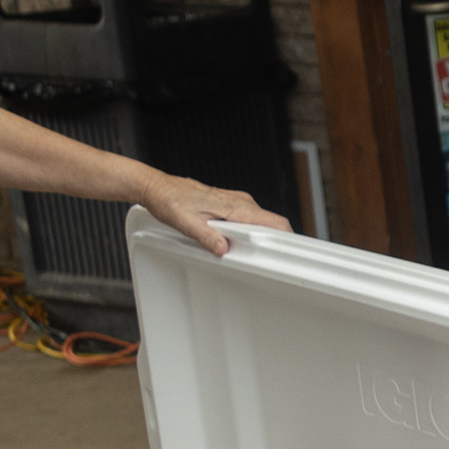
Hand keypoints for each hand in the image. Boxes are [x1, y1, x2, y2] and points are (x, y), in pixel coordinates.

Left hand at [135, 169, 286, 254]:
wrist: (160, 188)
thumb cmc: (171, 201)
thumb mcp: (187, 223)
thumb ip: (207, 237)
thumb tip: (223, 249)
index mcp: (235, 206)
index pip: (274, 221)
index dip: (286, 238)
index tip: (288, 253)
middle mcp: (241, 202)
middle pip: (272, 223)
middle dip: (274, 241)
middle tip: (267, 260)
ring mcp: (238, 202)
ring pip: (262, 222)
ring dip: (261, 237)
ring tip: (249, 252)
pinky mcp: (232, 204)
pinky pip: (251, 219)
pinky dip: (250, 232)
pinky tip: (237, 241)